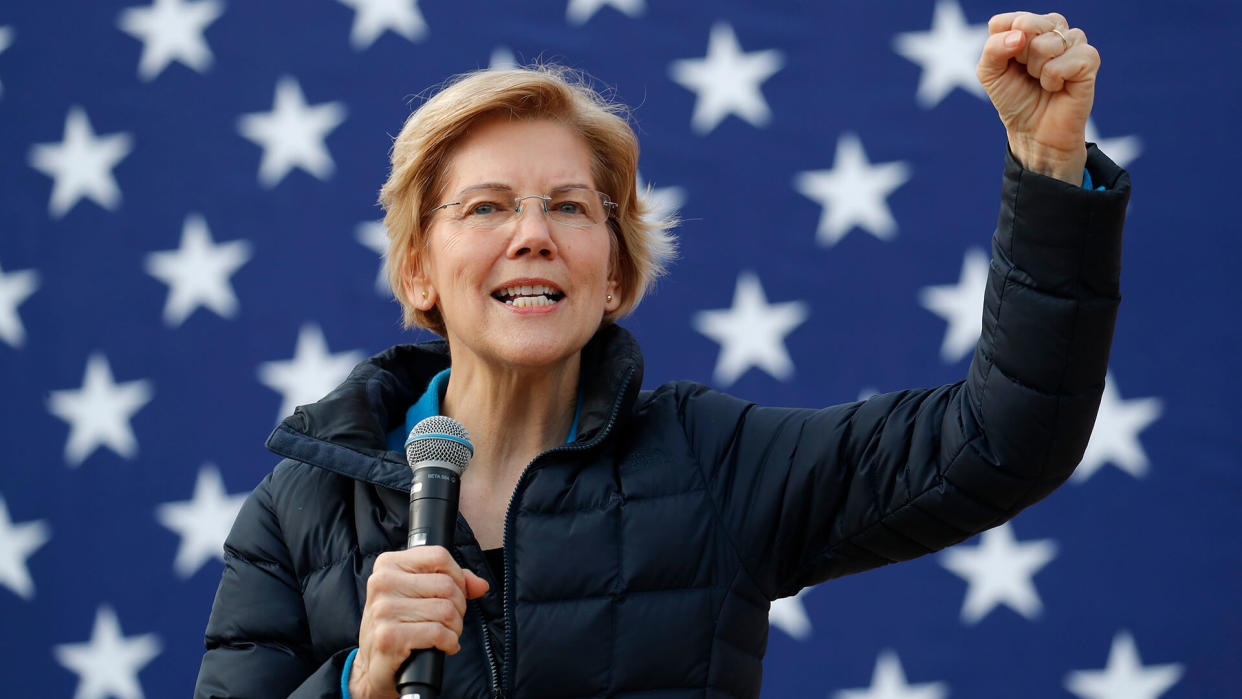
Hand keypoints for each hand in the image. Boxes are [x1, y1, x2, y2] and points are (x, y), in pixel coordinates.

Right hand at [349, 546, 489, 698]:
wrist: (373, 664)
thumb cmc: (398, 624)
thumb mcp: (418, 594)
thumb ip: (452, 582)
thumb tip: (481, 585)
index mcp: (388, 564)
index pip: (439, 556)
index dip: (457, 576)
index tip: (454, 593)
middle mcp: (382, 582)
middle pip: (447, 585)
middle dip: (458, 606)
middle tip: (449, 620)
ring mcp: (383, 610)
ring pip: (446, 610)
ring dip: (455, 627)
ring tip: (445, 634)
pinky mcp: (389, 637)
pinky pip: (438, 633)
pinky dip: (449, 643)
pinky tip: (442, 646)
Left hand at [976, 11, 1100, 182]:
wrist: (1034, 131)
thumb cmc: (1014, 99)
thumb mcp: (990, 74)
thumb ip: (993, 48)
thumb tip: (1020, 35)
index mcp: (1027, 27)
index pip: (1006, 21)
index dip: (1002, 47)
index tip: (1009, 65)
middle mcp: (1052, 28)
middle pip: (1026, 25)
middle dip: (1019, 57)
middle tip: (1027, 74)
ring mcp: (1073, 41)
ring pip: (1045, 44)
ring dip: (1036, 70)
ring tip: (1043, 81)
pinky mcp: (1089, 58)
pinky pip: (1062, 62)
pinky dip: (1052, 79)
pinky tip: (1057, 87)